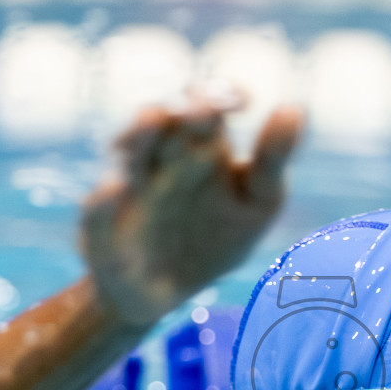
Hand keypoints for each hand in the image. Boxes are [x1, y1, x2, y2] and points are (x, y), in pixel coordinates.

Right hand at [80, 98, 302, 328]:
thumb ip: (273, 158)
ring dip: (139, 133)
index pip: (205, 104)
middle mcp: (158, 157)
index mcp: (199, 145)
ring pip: (127, 151)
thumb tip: (295, 107)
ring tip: (154, 119)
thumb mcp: (258, 202)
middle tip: (204, 109)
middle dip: (181, 109)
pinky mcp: (101, 231)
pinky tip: (113, 190)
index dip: (220, 94)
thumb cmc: (218, 238)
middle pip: (164, 118)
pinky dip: (101, 202)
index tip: (242, 101)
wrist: (167, 295)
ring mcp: (127, 190)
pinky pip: (95, 212)